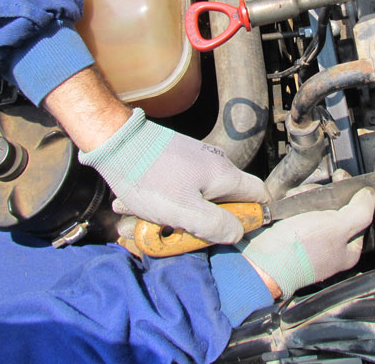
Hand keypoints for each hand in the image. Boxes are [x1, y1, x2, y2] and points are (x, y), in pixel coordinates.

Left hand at [79, 108, 269, 243]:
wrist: (115, 141)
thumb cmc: (148, 177)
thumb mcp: (184, 211)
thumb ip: (215, 226)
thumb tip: (237, 233)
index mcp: (224, 174)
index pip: (259, 195)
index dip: (254, 217)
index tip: (233, 233)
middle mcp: (215, 163)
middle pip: (226, 200)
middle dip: (206, 221)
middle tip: (183, 232)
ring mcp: (195, 159)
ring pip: (199, 196)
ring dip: (180, 213)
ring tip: (154, 219)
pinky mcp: (176, 159)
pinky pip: (179, 187)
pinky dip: (166, 200)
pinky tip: (143, 206)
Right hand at [237, 186, 374, 298]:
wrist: (263, 257)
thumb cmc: (302, 249)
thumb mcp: (339, 226)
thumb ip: (360, 209)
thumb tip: (370, 195)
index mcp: (348, 248)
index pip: (359, 214)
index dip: (353, 194)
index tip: (343, 179)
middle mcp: (330, 244)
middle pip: (335, 206)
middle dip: (324, 194)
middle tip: (317, 194)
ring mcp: (310, 237)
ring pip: (316, 204)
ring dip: (307, 196)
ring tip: (299, 200)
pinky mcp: (292, 230)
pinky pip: (298, 208)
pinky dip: (294, 202)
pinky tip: (290, 203)